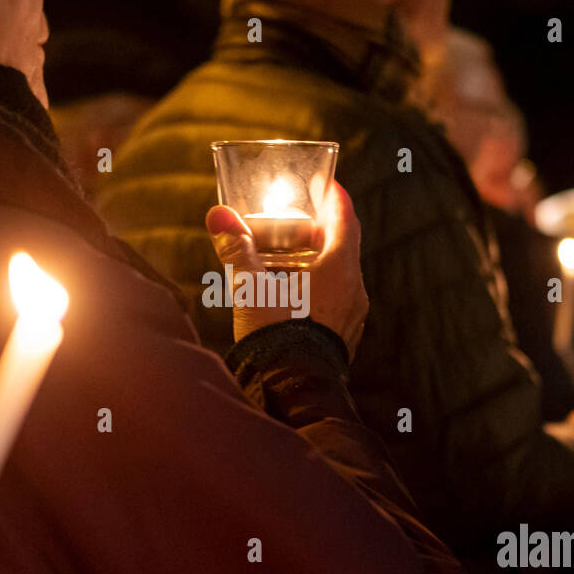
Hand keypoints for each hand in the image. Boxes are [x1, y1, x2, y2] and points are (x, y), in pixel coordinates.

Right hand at [206, 179, 368, 356]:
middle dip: (320, 232)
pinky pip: (336, 303)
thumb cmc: (276, 332)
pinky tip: (294, 297)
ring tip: (289, 260)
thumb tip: (218, 214)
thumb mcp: (251, 286)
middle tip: (298, 221)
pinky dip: (318, 290)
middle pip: (342, 248)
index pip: (345, 220)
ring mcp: (352, 316)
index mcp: (340, 269)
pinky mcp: (343, 338)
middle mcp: (354, 290)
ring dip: (318, 263)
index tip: (326, 184)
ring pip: (339, 277)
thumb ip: (236, 248)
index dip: (335, 198)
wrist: (292, 389)